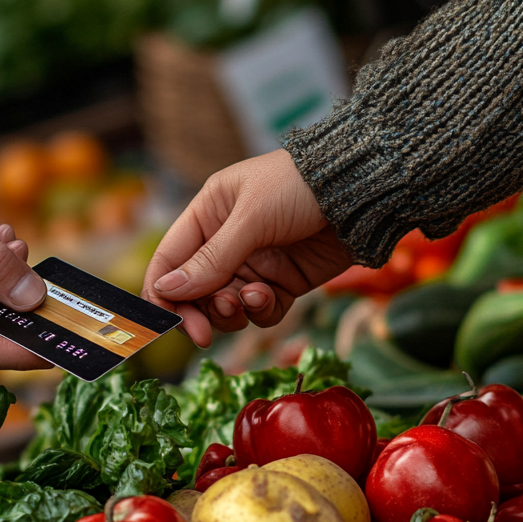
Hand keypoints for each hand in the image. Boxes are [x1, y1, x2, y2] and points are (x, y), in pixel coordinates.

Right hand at [142, 149, 352, 346]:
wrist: (360, 193)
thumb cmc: (299, 187)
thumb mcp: (250, 218)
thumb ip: (210, 259)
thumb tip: (167, 291)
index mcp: (207, 215)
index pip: (169, 260)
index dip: (161, 294)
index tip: (165, 323)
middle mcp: (225, 242)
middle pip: (194, 293)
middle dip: (197, 313)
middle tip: (203, 334)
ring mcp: (254, 265)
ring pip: (225, 307)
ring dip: (230, 312)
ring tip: (247, 298)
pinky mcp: (282, 284)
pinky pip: (259, 312)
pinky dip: (260, 311)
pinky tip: (267, 296)